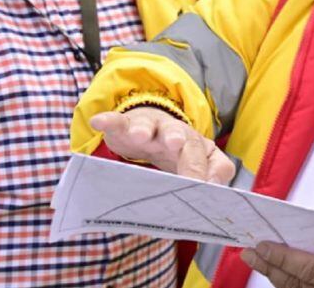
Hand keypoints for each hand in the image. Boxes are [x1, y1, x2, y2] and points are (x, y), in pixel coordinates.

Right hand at [90, 107, 234, 183]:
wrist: (154, 129)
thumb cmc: (178, 155)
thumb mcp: (197, 166)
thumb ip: (211, 176)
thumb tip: (213, 192)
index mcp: (199, 149)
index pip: (210, 160)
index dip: (208, 173)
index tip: (206, 188)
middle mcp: (179, 136)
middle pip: (184, 139)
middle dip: (180, 142)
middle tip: (175, 145)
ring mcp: (154, 129)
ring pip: (152, 126)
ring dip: (145, 129)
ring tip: (140, 135)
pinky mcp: (128, 125)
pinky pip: (119, 122)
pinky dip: (110, 121)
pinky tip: (99, 122)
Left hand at [240, 232, 313, 287]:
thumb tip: (293, 227)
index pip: (309, 268)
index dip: (283, 258)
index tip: (263, 245)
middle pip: (293, 281)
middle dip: (268, 264)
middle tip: (250, 248)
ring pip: (290, 287)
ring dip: (269, 271)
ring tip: (252, 255)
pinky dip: (279, 276)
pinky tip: (267, 265)